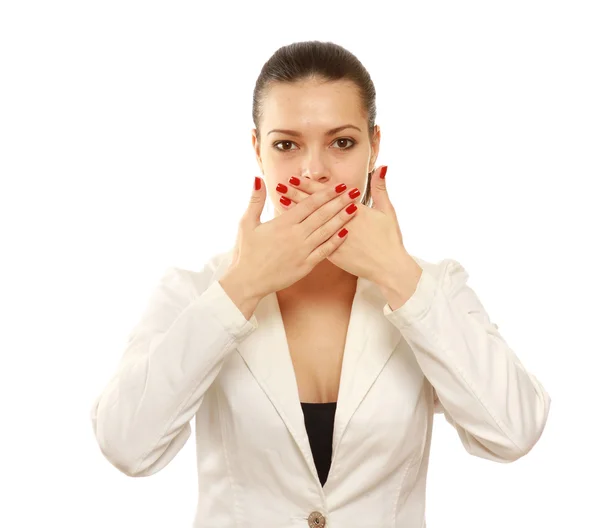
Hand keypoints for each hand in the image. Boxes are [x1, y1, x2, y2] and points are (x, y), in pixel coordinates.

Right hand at [227, 176, 359, 299]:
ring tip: (355, 208)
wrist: (248, 281)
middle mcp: (295, 235)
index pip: (309, 204)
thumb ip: (255, 200)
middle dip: (340, 202)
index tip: (339, 185)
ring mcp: (302, 251)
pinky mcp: (306, 265)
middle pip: (322, 215)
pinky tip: (346, 233)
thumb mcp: (246, 223)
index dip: (326, 194)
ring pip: (326, 231)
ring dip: (342, 219)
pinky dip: (336, 241)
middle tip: (355, 192)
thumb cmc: (246, 252)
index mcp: (283, 223)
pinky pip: (324, 251)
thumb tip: (258, 179)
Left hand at [275, 167, 409, 283]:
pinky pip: (312, 242)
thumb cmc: (390, 240)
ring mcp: (334, 239)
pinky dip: (300, 233)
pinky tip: (288, 228)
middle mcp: (340, 223)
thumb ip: (381, 189)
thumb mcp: (388, 212)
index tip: (294, 178)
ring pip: (310, 223)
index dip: (309, 186)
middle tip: (280, 186)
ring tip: (280, 201)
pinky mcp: (332, 254)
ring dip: (294, 212)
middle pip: (314, 206)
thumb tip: (381, 167)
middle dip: (295, 195)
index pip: (325, 195)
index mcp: (352, 210)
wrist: (389, 267)